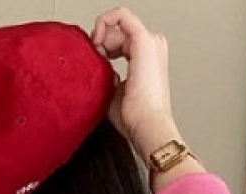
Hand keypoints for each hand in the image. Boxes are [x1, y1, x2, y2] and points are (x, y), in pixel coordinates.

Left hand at [90, 8, 178, 160]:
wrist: (146, 125)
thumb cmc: (134, 117)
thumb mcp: (114, 94)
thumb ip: (107, 78)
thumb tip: (98, 70)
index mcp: (147, 59)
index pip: (120, 42)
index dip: (102, 47)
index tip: (93, 62)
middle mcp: (152, 47)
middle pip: (118, 32)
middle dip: (100, 42)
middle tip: (93, 61)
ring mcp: (150, 41)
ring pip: (118, 23)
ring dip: (101, 35)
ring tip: (96, 57)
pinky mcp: (143, 40)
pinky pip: (120, 15)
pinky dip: (104, 22)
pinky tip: (96, 41)